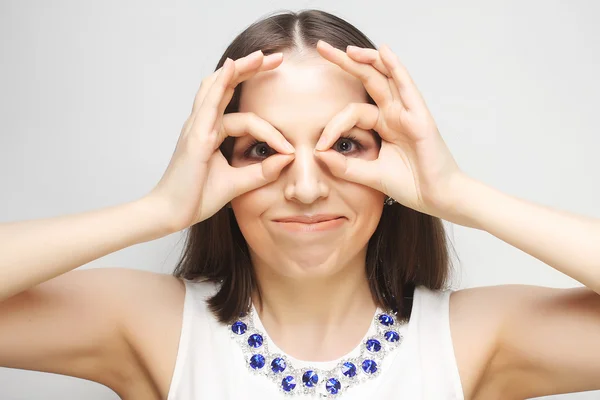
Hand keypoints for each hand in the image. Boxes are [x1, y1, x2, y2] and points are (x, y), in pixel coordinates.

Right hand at [149, 51, 294, 231]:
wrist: (171, 215)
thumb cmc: (196, 198)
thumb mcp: (238, 184)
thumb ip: (261, 171)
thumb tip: (287, 158)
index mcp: (210, 132)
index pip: (245, 117)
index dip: (270, 130)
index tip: (290, 150)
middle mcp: (202, 124)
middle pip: (226, 86)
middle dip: (250, 70)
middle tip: (277, 57)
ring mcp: (196, 127)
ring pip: (218, 87)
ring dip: (241, 69)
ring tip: (262, 56)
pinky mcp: (195, 137)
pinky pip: (209, 103)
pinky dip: (222, 83)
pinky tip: (233, 67)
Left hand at [314, 40, 465, 218]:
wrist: (438, 198)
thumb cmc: (411, 185)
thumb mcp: (370, 175)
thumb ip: (345, 166)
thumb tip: (318, 154)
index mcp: (384, 125)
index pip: (352, 112)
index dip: (333, 125)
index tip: (319, 146)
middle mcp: (395, 114)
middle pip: (367, 80)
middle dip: (345, 63)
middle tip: (322, 48)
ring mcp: (408, 113)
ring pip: (385, 77)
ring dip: (366, 60)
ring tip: (346, 49)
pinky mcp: (420, 117)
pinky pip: (406, 87)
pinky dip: (395, 68)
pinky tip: (384, 52)